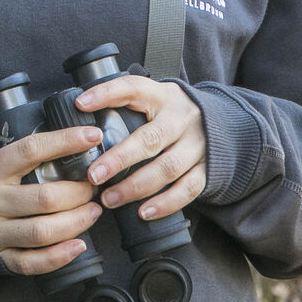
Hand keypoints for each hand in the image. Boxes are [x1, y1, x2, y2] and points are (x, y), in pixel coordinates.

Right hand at [0, 126, 105, 275]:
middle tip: (93, 187)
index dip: (64, 141)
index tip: (90, 136)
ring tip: (93, 211)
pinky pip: (32, 262)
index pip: (30, 150)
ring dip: (76, 222)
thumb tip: (67, 146)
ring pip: (42, 231)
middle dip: (78, 192)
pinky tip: (78, 245)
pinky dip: (59, 256)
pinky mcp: (0, 257)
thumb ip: (19, 160)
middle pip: (44, 198)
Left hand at [77, 75, 207, 221]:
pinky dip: (165, 204)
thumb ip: (125, 106)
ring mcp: (197, 144)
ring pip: (167, 168)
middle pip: (150, 139)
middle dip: (119, 159)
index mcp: (161, 96)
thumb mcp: (152, 99)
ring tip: (110, 198)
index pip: (132, 89)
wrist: (221, 122)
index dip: (106, 94)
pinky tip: (143, 212)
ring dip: (135, 187)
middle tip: (94, 176)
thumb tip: (80, 115)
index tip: (81, 105)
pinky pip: (187, 189)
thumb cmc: (171, 113)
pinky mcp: (207, 168)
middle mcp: (181, 118)